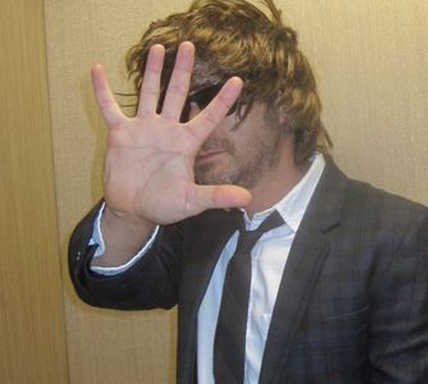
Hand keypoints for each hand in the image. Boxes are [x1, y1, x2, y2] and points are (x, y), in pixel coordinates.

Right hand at [91, 42, 250, 229]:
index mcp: (186, 144)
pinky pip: (110, 107)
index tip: (238, 81)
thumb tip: (247, 199)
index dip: (223, 100)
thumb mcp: (192, 201)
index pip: (209, 118)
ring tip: (157, 48)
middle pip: (177, 94)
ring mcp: (143, 129)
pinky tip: (97, 69)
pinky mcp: (120, 134)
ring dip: (152, 72)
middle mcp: (167, 131)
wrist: (134, 211)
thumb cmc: (164, 205)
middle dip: (183, 71)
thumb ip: (216, 196)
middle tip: (189, 46)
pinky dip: (102, 91)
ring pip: (148, 93)